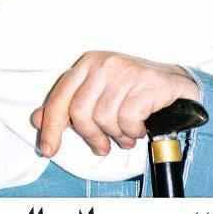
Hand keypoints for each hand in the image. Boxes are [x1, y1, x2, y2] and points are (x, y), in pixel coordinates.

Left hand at [31, 51, 198, 156]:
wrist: (175, 84)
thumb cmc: (132, 92)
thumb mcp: (97, 95)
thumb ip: (68, 107)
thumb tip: (37, 120)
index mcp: (87, 63)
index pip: (60, 96)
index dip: (52, 126)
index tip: (48, 149)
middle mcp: (104, 63)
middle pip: (80, 111)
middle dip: (89, 136)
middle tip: (100, 147)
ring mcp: (126, 71)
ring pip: (105, 118)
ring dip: (115, 135)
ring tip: (125, 136)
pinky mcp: (146, 83)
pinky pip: (128, 120)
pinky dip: (133, 132)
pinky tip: (139, 129)